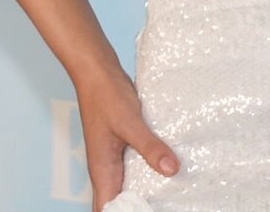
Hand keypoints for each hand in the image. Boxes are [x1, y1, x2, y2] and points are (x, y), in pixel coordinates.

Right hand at [73, 63, 179, 210]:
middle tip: (165, 206)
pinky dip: (150, 173)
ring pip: (130, 186)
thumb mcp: (129, 122)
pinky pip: (138, 168)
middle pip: (119, 202)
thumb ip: (149, 146)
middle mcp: (107, 168)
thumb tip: (171, 169)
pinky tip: (169, 172)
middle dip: (138, 208)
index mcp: (102, 170)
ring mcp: (116, 158)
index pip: (107, 209)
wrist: (98, 70)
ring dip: (146, 193)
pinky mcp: (126, 146)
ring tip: (171, 197)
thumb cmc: (105, 95)